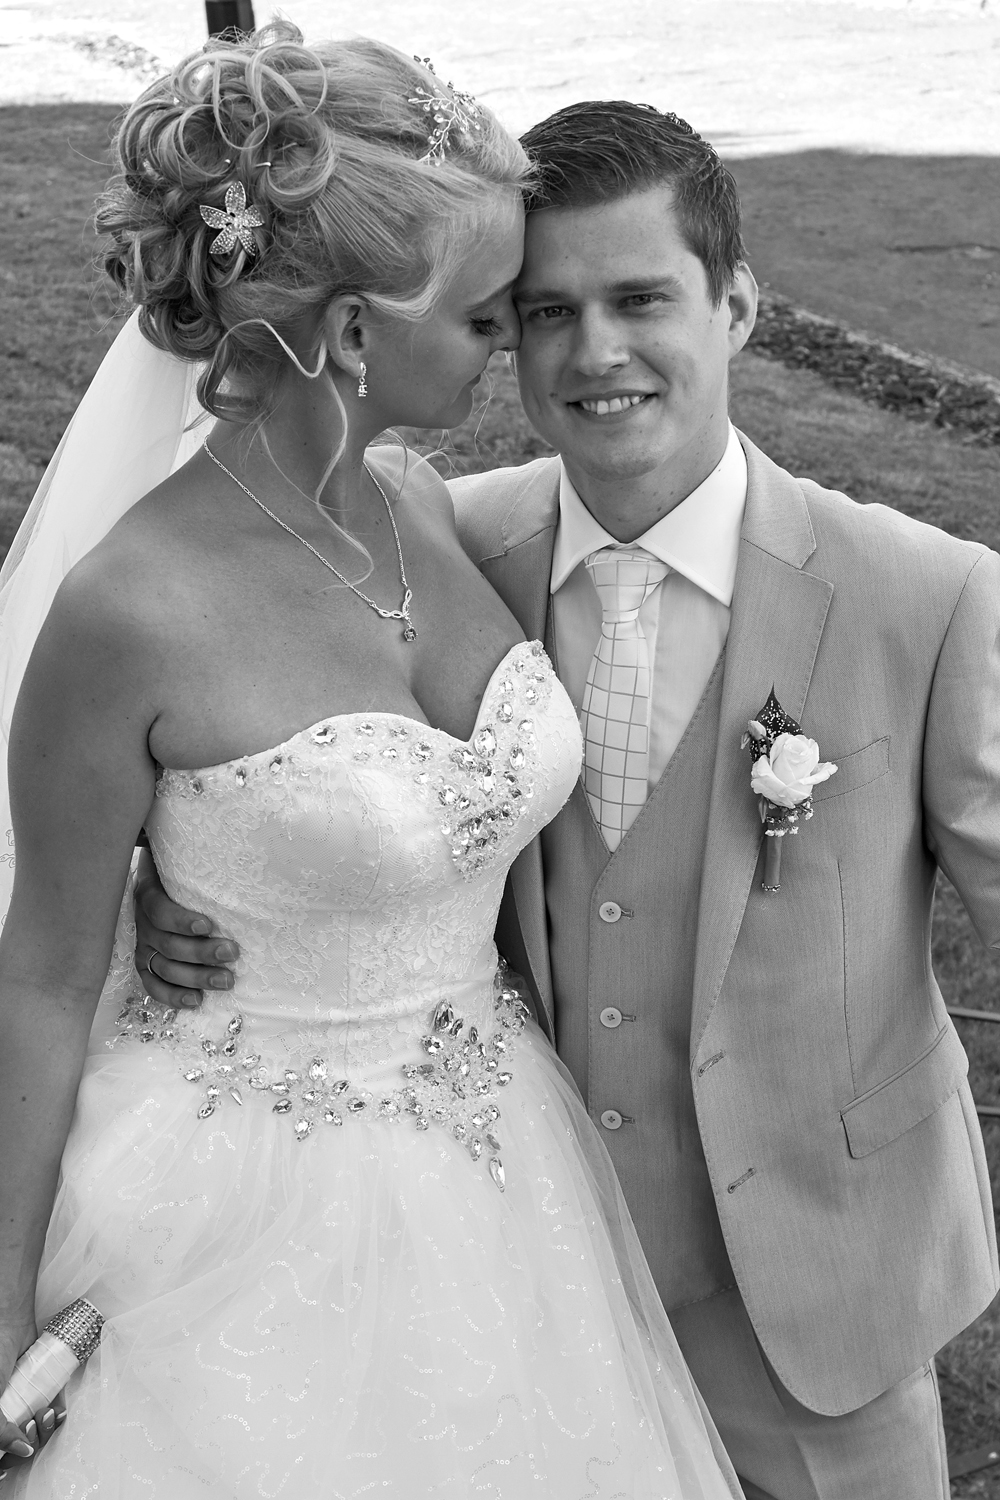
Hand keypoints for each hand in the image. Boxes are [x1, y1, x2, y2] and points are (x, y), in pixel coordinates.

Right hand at [0, 1320, 64, 1469]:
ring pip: (35, 1433)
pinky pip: (47, 1414)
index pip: (2, 1454)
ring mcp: (20, 1404)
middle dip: (31, 1439)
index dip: (8, 1459)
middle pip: (18, 1447)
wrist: (10, 1323)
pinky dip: (55, 1418)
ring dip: (44, 1430)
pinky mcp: (37, 1392)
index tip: (18, 1454)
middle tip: (33, 1424)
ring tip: (44, 1414)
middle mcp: (4, 1414)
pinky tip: (58, 1414)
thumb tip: (24, 1450)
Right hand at [133, 854, 237, 1007]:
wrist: (160, 880)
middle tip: (232, 952)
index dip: (181, 920)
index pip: (159, 911)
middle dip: (202, 952)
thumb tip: (216, 843)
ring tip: (226, 980)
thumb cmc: (179, 871)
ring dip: (197, 976)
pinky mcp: (146, 965)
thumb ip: (191, 857)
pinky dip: (173, 997)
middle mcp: (142, 923)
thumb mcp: (180, 861)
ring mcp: (143, 947)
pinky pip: (154, 986)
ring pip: (165, 968)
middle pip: (168, 944)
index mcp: (148, 894)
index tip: (208, 925)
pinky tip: (197, 1000)